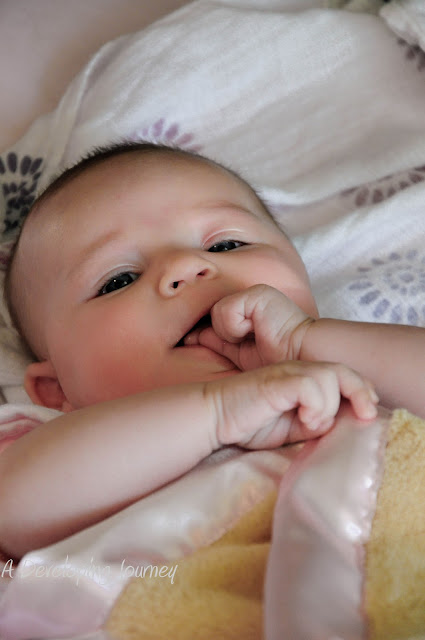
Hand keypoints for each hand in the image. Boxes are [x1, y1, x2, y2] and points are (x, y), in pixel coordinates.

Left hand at [185, 285, 312, 369]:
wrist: (304, 357)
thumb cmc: (278, 361)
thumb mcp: (240, 354)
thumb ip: (217, 342)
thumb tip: (191, 337)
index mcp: (247, 311)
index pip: (214, 317)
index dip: (205, 332)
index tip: (202, 345)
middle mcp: (249, 298)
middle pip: (212, 315)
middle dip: (221, 333)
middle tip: (243, 342)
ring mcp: (253, 294)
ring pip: (217, 313)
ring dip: (231, 332)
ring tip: (254, 337)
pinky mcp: (256, 294)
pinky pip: (226, 311)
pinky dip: (236, 327)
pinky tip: (256, 331)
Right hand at [205, 360, 378, 449]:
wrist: (214, 417)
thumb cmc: (249, 422)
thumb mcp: (290, 428)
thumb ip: (314, 423)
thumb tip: (338, 426)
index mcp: (303, 380)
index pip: (341, 376)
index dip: (360, 390)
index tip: (368, 412)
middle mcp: (298, 371)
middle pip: (342, 371)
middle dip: (361, 391)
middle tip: (366, 415)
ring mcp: (287, 374)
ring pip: (329, 378)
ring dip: (328, 407)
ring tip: (310, 424)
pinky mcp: (277, 382)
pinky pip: (311, 387)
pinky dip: (315, 406)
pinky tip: (303, 420)